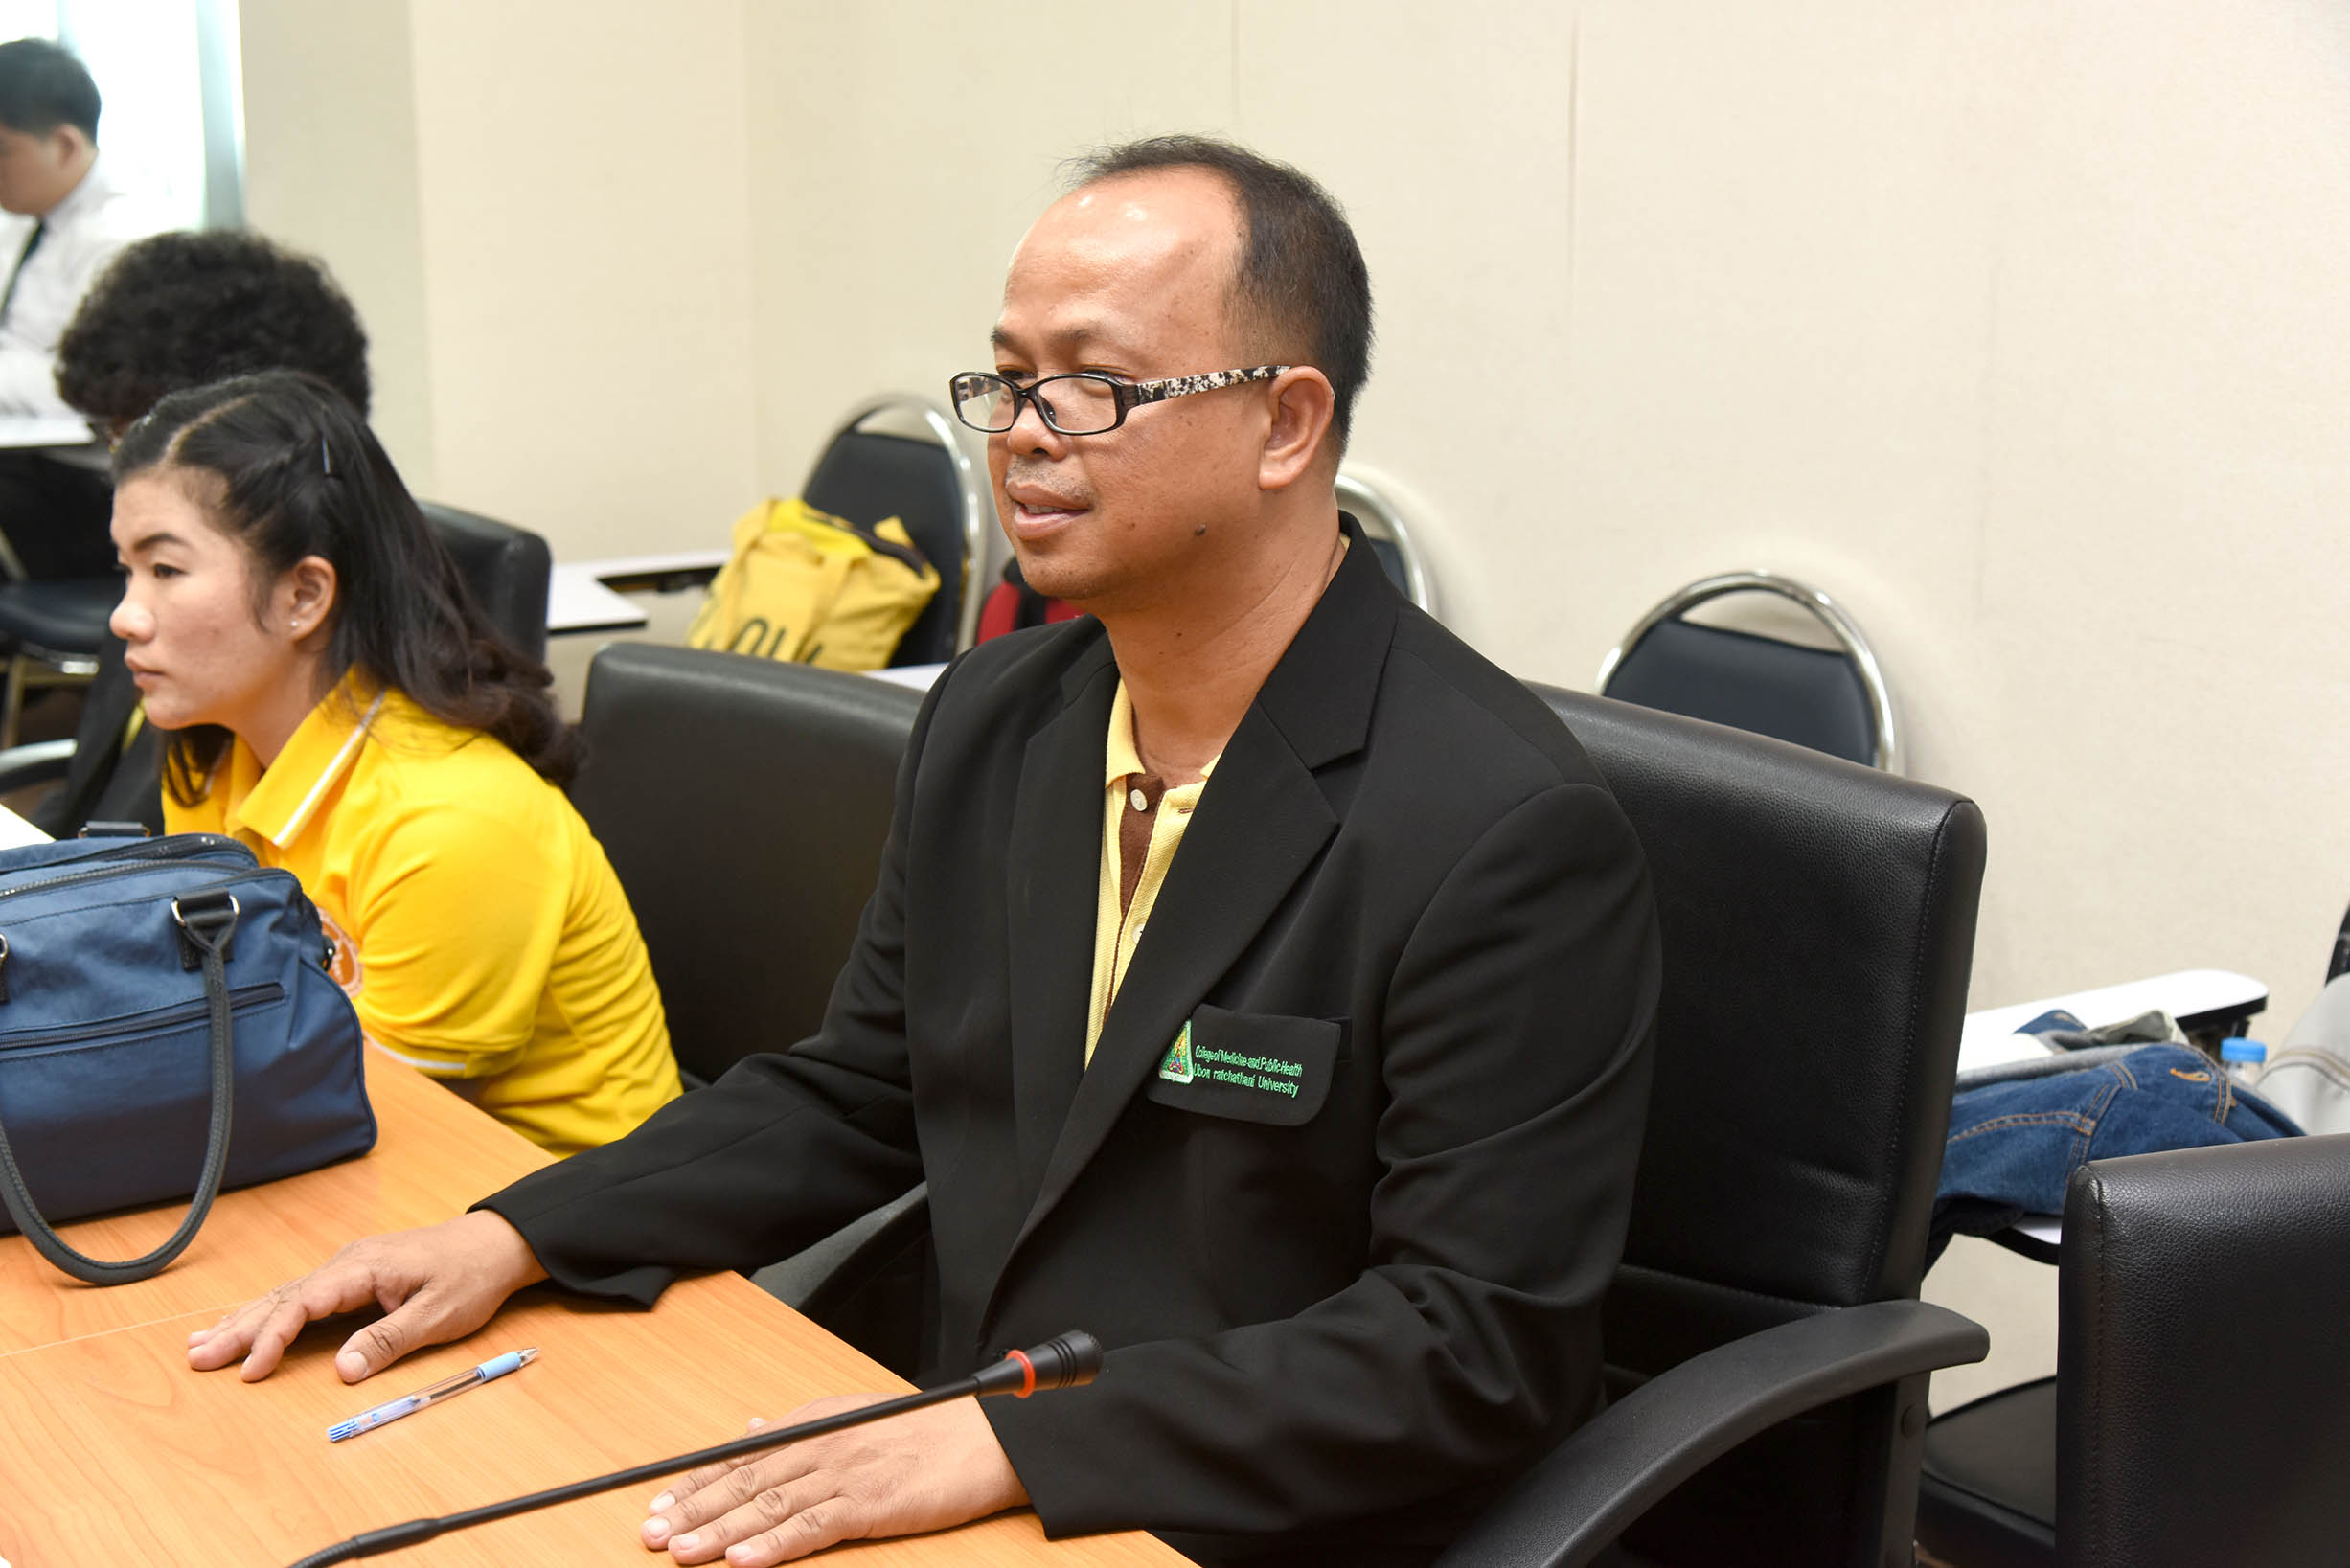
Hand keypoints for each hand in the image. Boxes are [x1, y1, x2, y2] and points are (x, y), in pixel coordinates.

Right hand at [184, 1210, 546, 1382]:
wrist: (496, 1244)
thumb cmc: (471, 1276)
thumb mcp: (438, 1314)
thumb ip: (388, 1340)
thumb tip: (343, 1370)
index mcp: (364, 1268)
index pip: (304, 1303)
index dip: (273, 1338)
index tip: (249, 1370)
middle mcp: (348, 1262)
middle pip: (282, 1298)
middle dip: (238, 1328)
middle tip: (196, 1357)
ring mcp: (349, 1268)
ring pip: (286, 1296)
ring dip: (245, 1320)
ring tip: (200, 1342)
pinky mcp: (355, 1276)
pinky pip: (303, 1296)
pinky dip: (271, 1312)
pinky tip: (247, 1323)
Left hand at [639, 1392, 1027, 1564]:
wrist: (988, 1437)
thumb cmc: (926, 1431)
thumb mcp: (854, 1415)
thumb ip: (797, 1427)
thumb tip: (749, 1428)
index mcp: (814, 1423)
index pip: (741, 1455)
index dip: (697, 1483)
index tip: (658, 1505)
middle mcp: (822, 1445)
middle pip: (745, 1481)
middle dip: (694, 1510)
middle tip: (651, 1535)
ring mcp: (845, 1474)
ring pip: (768, 1506)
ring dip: (720, 1531)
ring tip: (681, 1553)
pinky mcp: (870, 1504)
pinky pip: (812, 1527)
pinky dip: (774, 1544)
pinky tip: (743, 1559)